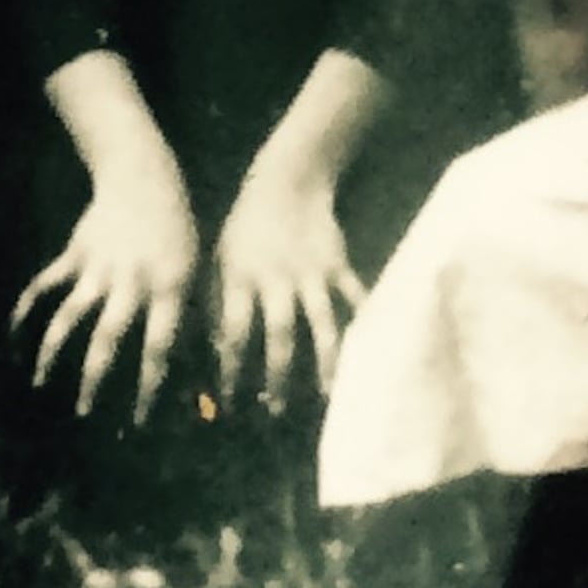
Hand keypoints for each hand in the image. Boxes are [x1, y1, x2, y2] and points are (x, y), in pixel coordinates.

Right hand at [13, 157, 199, 420]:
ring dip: (52, 353)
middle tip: (84, 414)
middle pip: (107, 337)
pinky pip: (45, 287)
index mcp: (168, 286)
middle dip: (94, 380)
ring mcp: (98, 265)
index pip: (159, 346)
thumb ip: (193, 318)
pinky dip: (25, 312)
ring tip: (40, 385)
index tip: (138, 423)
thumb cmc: (178, 233)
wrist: (143, 176)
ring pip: (69, 315)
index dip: (148, 388)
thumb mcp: (195, 271)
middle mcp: (132, 279)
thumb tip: (202, 375)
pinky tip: (14, 342)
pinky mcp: (74, 253)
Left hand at [210, 162, 364, 413]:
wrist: (287, 180)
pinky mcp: (337, 262)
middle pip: (279, 332)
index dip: (232, 365)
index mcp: (241, 276)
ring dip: (324, 360)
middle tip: (276, 408)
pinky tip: (370, 350)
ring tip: (327, 394)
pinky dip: (362, 321)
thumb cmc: (247, 226)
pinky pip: (353, 295)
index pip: (235, 329)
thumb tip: (217, 349)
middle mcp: (276, 278)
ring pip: (320, 320)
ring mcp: (310, 271)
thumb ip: (218, 301)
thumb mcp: (220, 257)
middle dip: (278, 373)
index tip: (232, 397)